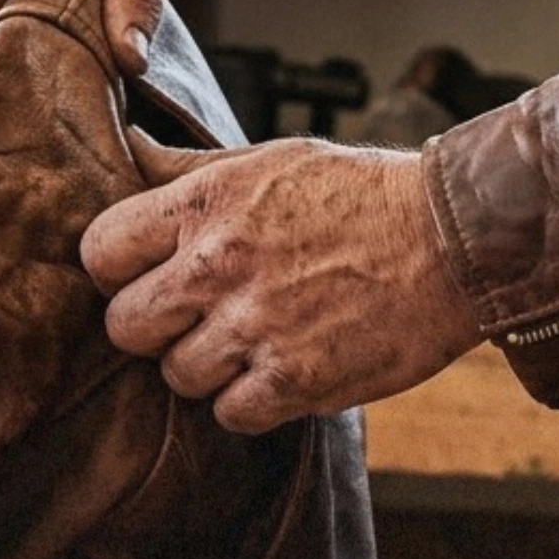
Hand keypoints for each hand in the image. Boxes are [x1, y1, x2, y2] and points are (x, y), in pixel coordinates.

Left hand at [81, 137, 482, 433]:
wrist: (458, 237)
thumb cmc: (359, 193)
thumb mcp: (268, 159)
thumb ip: (187, 168)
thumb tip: (122, 145)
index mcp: (205, 204)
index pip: (99, 251)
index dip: (116, 271)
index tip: (146, 275)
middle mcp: (218, 264)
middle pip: (124, 325)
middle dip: (152, 327)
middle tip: (195, 317)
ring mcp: (255, 325)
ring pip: (175, 375)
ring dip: (206, 367)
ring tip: (249, 340)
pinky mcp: (296, 379)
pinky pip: (230, 413)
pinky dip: (249, 402)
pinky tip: (277, 371)